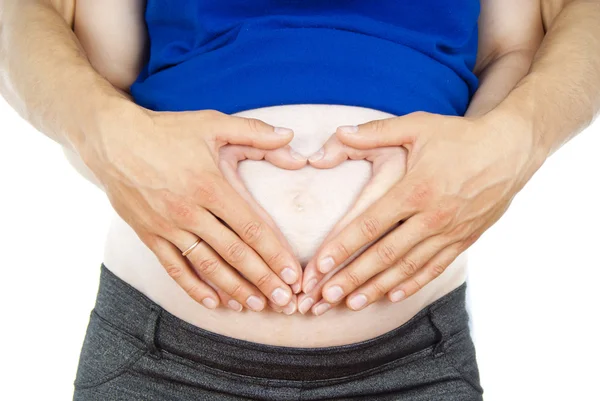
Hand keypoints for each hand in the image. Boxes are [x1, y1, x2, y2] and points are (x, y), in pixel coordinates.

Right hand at [80, 106, 304, 311]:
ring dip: (234, 289)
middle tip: (285, 301)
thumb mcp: (213, 123)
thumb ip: (255, 132)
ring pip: (207, 266)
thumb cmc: (168, 130)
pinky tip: (214, 303)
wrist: (113, 138)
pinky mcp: (149, 235)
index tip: (293, 275)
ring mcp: (167, 227)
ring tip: (255, 306)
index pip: (251, 228)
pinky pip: (174, 268)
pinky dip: (194, 288)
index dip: (275, 254)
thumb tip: (291, 135)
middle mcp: (190, 212)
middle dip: (263, 280)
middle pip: (234, 253)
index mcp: (211, 186)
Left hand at [300, 111, 544, 313]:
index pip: (370, 225)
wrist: (511, 149)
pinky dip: (413, 284)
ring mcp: (450, 232)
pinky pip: (435, 268)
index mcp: (415, 189)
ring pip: (407, 268)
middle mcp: (432, 217)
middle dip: (352, 277)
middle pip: (384, 255)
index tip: (319, 266)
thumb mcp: (418, 126)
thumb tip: (338, 132)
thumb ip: (375, 132)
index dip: (342, 247)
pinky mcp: (464, 240)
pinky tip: (393, 297)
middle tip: (325, 297)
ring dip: (378, 288)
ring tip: (351, 303)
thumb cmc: (460, 137)